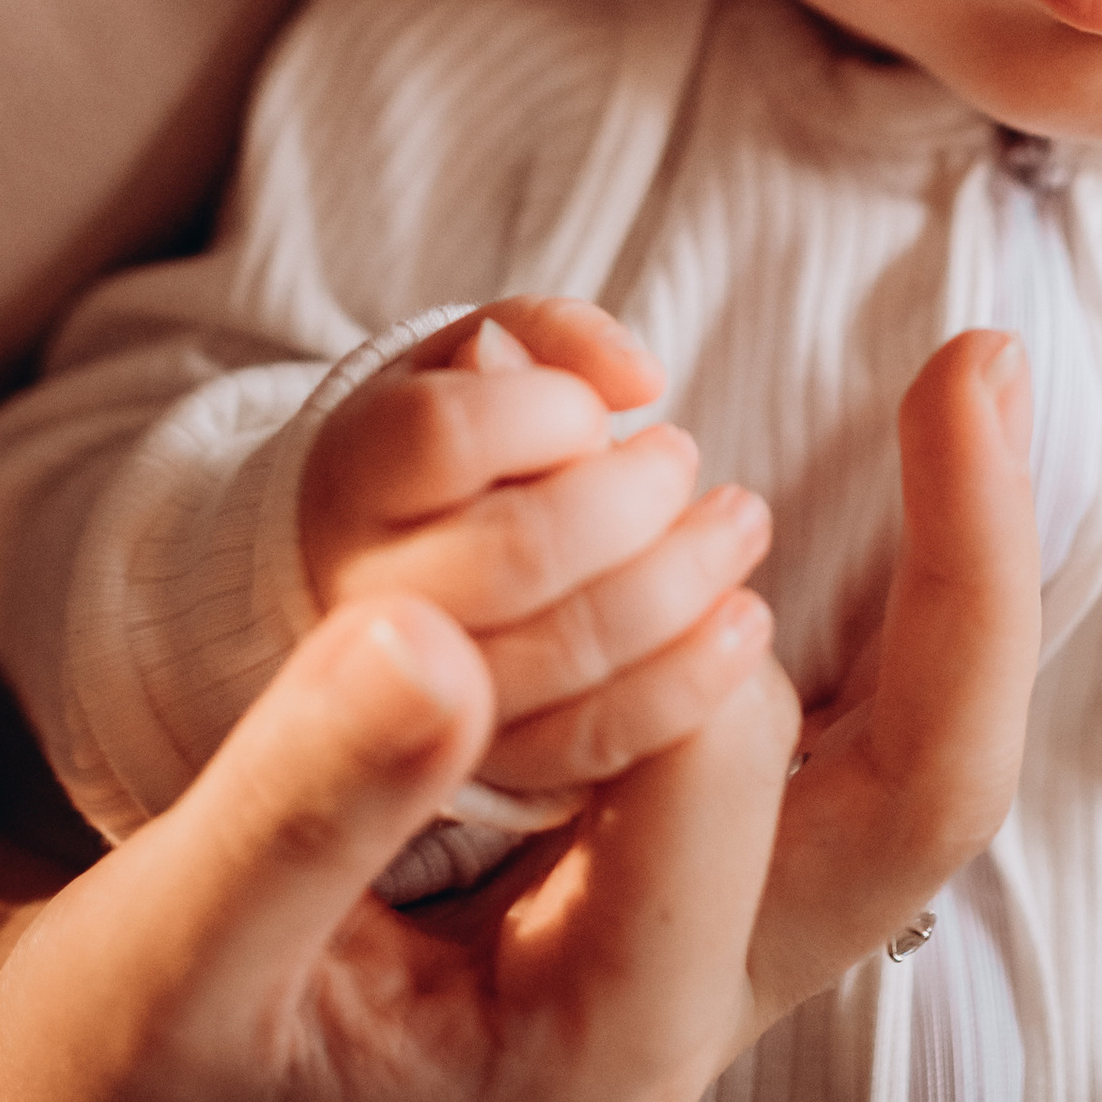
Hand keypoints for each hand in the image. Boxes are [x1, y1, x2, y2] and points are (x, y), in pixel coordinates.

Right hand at [0, 324, 1040, 1101]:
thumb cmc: (113, 1063)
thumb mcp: (164, 945)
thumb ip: (299, 801)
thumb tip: (435, 634)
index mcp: (594, 1038)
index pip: (722, 764)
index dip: (683, 592)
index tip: (601, 447)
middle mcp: (685, 995)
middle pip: (916, 794)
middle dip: (973, 580)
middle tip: (983, 366)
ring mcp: (696, 937)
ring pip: (898, 760)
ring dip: (939, 577)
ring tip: (969, 383)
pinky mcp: (668, 872)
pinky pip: (836, 735)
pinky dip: (876, 599)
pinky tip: (892, 463)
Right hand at [298, 296, 775, 797]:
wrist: (401, 557)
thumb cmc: (466, 437)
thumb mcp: (484, 361)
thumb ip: (551, 339)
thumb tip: (639, 378)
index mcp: (359, 471)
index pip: (443, 436)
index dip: (548, 413)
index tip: (596, 412)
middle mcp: (366, 592)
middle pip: (514, 553)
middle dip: (632, 499)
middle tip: (684, 456)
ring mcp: (424, 694)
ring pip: (557, 655)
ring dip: (678, 583)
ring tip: (741, 523)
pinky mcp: (491, 762)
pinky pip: (586, 743)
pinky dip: (682, 684)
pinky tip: (742, 622)